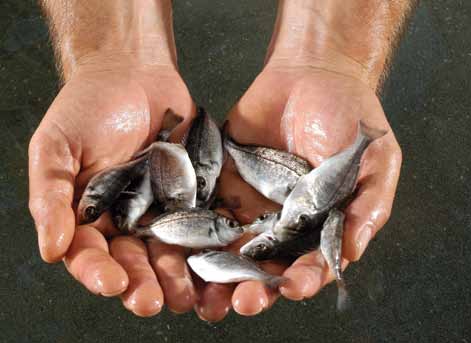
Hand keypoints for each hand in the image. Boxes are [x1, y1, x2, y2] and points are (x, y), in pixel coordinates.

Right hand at [28, 59, 199, 315]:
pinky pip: (205, 224)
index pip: (90, 254)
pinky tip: (219, 263)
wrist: (132, 72)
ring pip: (172, 252)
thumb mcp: (57, 148)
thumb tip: (51, 249)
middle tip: (153, 301)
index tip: (112, 282)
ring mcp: (164, 210)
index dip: (98, 272)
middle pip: (135, 262)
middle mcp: (128, 221)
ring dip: (179, 277)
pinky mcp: (196, 196)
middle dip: (143, 283)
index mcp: (90, 217)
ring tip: (188, 297)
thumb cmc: (86, 107)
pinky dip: (212, 246)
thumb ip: (51, 197)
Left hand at [204, 63, 401, 318]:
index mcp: (322, 224)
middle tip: (244, 302)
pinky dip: (193, 233)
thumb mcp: (376, 161)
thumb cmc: (353, 117)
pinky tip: (183, 251)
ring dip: (221, 273)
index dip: (305, 278)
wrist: (313, 71)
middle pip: (268, 265)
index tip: (294, 286)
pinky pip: (206, 211)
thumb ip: (367, 207)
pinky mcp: (225, 182)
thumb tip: (351, 252)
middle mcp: (286, 222)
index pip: (312, 262)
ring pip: (233, 248)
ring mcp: (253, 204)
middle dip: (256, 288)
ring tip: (209, 294)